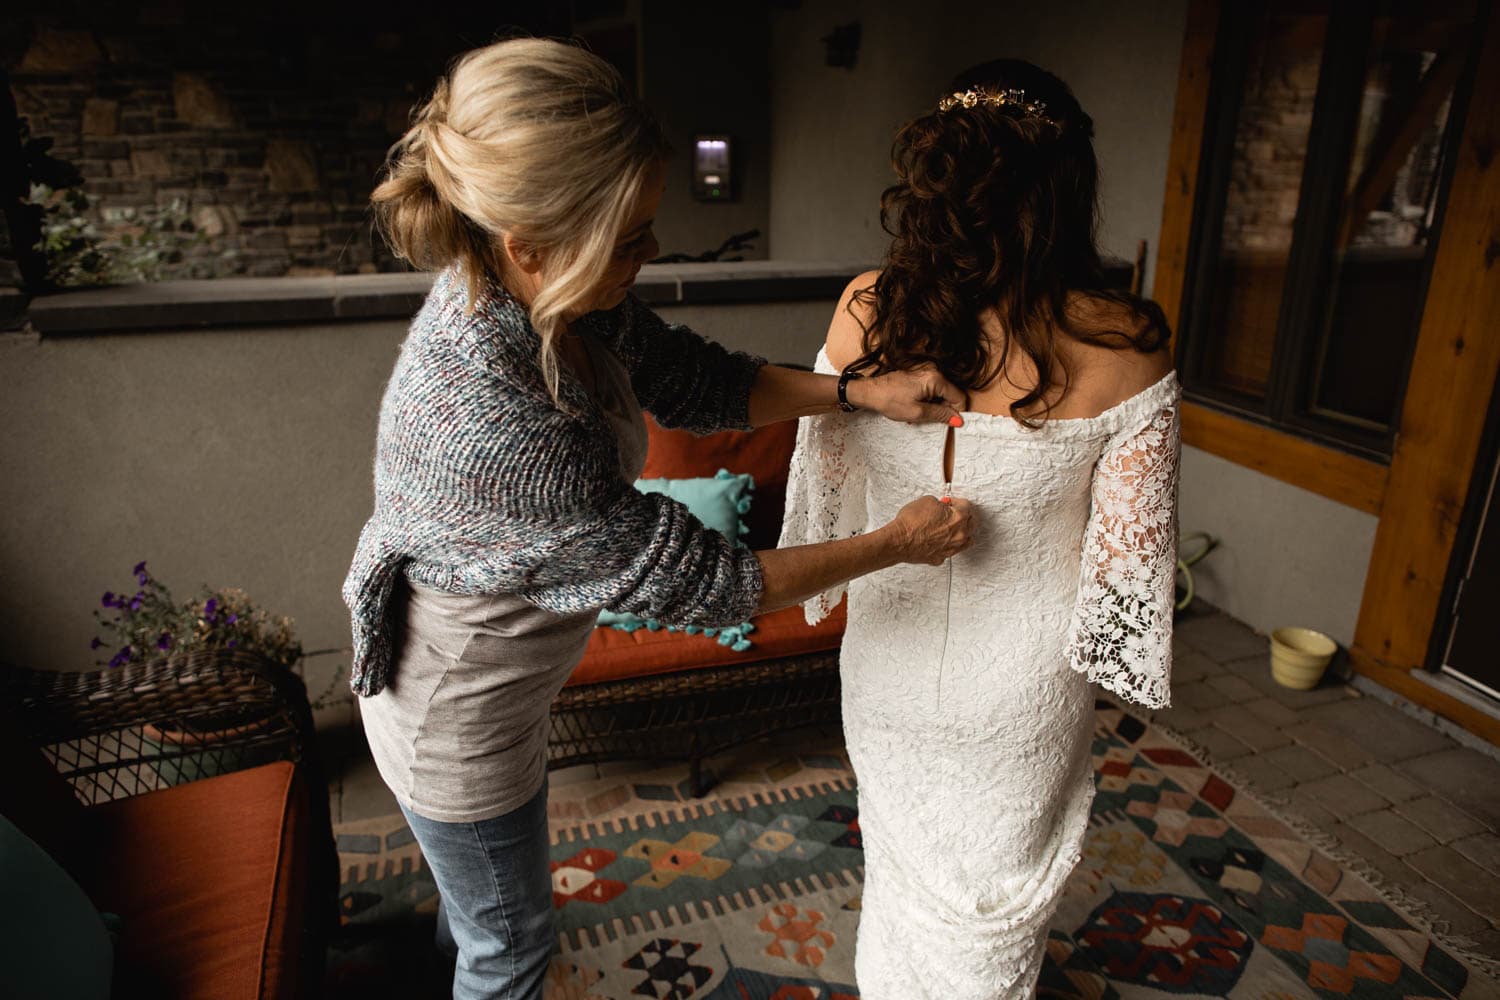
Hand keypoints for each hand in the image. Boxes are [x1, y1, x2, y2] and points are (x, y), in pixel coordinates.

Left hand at [849, 366, 965, 424]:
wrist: (869, 392)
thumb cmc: (889, 400)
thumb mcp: (918, 412)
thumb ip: (940, 415)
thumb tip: (957, 419)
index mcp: (935, 380)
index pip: (958, 397)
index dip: (956, 412)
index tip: (950, 424)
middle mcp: (932, 373)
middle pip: (949, 396)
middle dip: (941, 411)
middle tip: (928, 420)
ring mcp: (924, 375)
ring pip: (938, 396)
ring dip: (931, 408)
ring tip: (916, 415)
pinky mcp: (918, 379)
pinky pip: (929, 393)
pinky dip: (924, 403)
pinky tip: (913, 409)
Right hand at [887, 495, 974, 565]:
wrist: (898, 541)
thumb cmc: (910, 522)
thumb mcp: (927, 501)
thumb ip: (940, 504)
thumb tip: (942, 506)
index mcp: (958, 518)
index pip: (967, 506)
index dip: (957, 501)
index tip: (951, 502)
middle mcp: (959, 534)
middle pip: (972, 523)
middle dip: (965, 516)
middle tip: (955, 512)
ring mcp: (952, 548)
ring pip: (967, 540)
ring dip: (963, 532)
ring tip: (954, 527)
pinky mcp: (942, 557)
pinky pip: (951, 550)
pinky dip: (948, 544)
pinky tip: (941, 540)